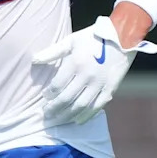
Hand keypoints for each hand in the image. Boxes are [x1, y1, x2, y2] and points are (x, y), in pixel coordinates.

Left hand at [32, 16, 156, 123]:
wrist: (122, 37)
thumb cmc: (93, 37)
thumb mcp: (71, 41)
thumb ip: (52, 52)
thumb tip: (34, 60)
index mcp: (75, 63)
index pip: (57, 85)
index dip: (49, 94)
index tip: (44, 97)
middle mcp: (87, 76)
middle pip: (66, 98)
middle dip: (54, 108)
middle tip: (46, 114)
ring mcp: (99, 84)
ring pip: (80, 106)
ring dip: (67, 115)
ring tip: (58, 119)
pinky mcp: (111, 88)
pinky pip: (97, 106)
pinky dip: (86, 116)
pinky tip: (77, 120)